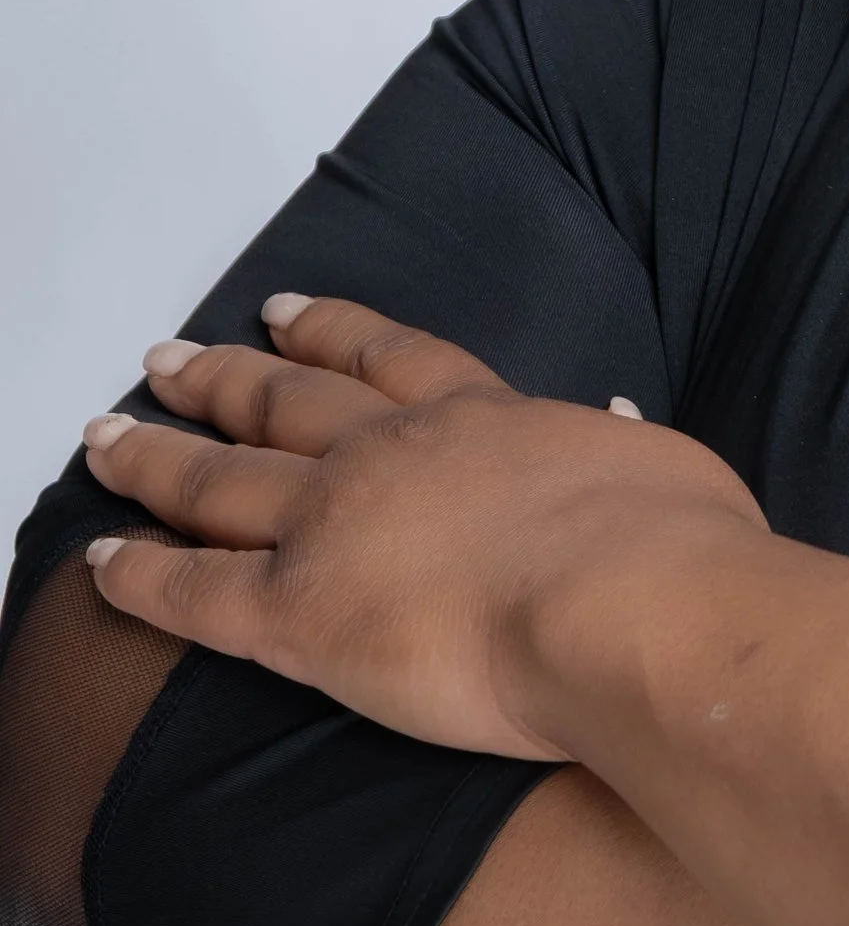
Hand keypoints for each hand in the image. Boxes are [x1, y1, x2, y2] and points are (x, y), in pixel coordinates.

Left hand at [81, 296, 764, 758]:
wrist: (627, 602)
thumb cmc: (671, 544)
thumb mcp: (666, 466)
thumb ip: (625, 443)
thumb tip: (616, 416)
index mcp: (483, 419)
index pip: (390, 359)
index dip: (331, 330)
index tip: (284, 311)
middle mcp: (391, 455)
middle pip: (285, 402)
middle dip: (223, 378)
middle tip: (171, 357)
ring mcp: (334, 526)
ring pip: (220, 481)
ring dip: (158, 456)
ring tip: (108, 436)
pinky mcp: (297, 614)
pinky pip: (194, 593)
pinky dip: (139, 576)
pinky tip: (99, 563)